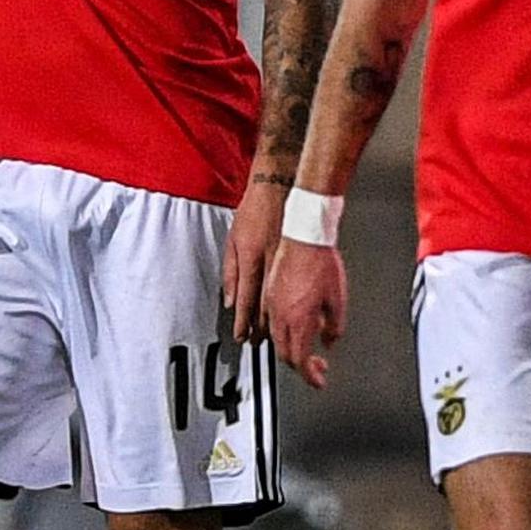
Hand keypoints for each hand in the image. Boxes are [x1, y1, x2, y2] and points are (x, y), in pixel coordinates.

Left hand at [224, 179, 288, 344]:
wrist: (281, 187)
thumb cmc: (257, 209)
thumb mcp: (233, 238)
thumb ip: (230, 271)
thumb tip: (229, 298)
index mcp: (251, 258)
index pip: (244, 299)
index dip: (242, 322)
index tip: (241, 336)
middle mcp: (269, 263)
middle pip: (263, 306)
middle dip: (259, 329)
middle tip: (256, 343)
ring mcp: (288, 262)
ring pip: (282, 300)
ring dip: (276, 321)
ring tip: (273, 336)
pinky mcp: (301, 260)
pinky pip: (297, 288)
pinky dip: (294, 305)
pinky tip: (292, 315)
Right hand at [264, 237, 347, 390]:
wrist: (304, 236)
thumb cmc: (321, 262)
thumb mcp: (337, 300)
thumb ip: (333, 326)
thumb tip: (329, 340)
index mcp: (298, 320)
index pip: (299, 360)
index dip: (310, 376)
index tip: (318, 380)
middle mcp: (281, 315)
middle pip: (285, 353)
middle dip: (301, 365)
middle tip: (316, 366)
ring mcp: (272, 304)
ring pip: (276, 338)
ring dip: (291, 348)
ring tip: (306, 347)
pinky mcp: (270, 293)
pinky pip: (273, 321)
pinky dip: (284, 332)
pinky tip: (297, 325)